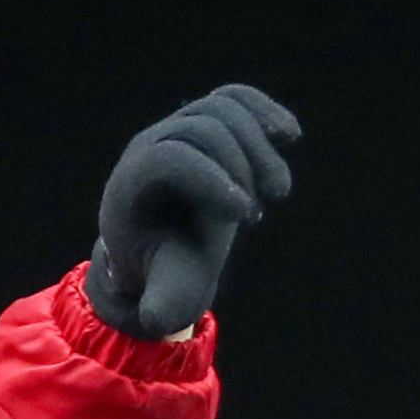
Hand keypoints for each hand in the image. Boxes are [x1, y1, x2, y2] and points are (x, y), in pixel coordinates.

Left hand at [88, 84, 299, 339]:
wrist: (165, 249)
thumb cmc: (165, 270)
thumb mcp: (166, 290)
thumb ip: (164, 301)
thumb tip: (159, 319)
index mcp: (130, 186)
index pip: (169, 158)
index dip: (210, 179)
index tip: (246, 216)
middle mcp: (148, 147)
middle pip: (202, 130)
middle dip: (242, 166)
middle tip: (264, 212)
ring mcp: (176, 129)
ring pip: (222, 110)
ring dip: (261, 145)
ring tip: (278, 191)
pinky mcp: (205, 122)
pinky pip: (233, 99)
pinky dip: (262, 110)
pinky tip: (289, 135)